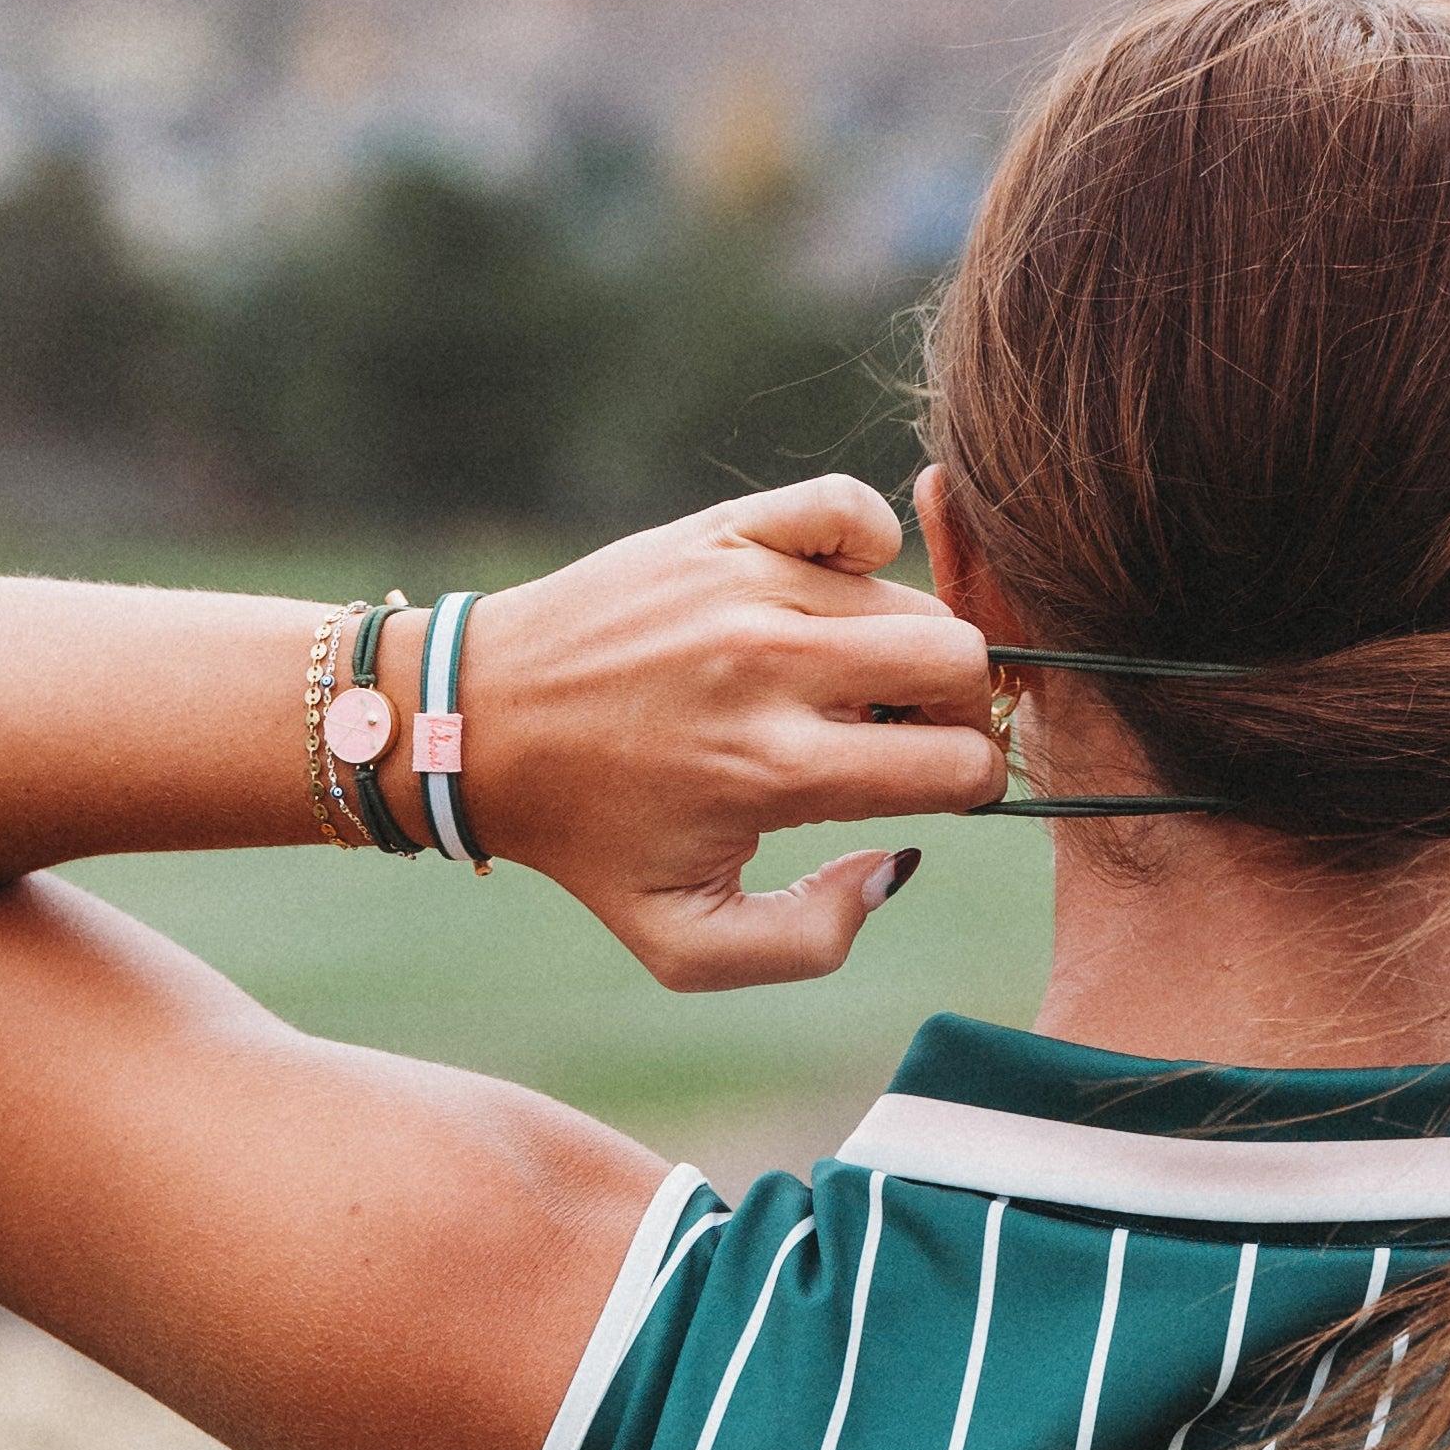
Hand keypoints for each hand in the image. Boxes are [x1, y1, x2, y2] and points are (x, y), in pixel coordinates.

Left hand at [458, 475, 1006, 988]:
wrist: (478, 722)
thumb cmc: (588, 836)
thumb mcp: (683, 940)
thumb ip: (810, 939)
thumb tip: (897, 863)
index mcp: (775, 770)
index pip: (956, 765)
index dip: (970, 785)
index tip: (935, 789)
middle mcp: (771, 668)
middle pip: (962, 665)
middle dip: (963, 710)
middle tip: (910, 733)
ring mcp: (749, 588)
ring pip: (915, 601)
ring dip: (909, 649)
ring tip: (853, 682)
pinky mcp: (724, 533)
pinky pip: (850, 509)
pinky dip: (868, 543)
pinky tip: (834, 595)